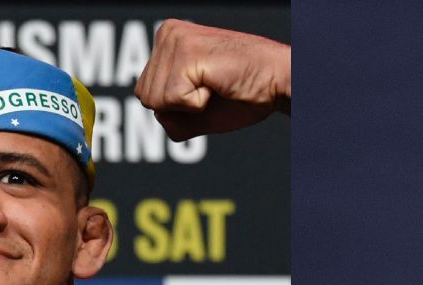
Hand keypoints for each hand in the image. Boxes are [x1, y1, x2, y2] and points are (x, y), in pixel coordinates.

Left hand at [136, 20, 290, 141]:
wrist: (277, 82)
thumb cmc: (242, 95)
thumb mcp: (194, 111)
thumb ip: (166, 113)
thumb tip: (156, 111)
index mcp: (167, 40)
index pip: (145, 94)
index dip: (175, 108)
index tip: (204, 90)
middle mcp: (167, 33)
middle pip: (145, 98)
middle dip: (178, 108)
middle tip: (210, 88)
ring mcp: (176, 40)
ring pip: (155, 101)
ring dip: (188, 106)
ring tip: (213, 84)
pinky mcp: (187, 52)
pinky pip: (172, 101)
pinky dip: (196, 105)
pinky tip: (215, 85)